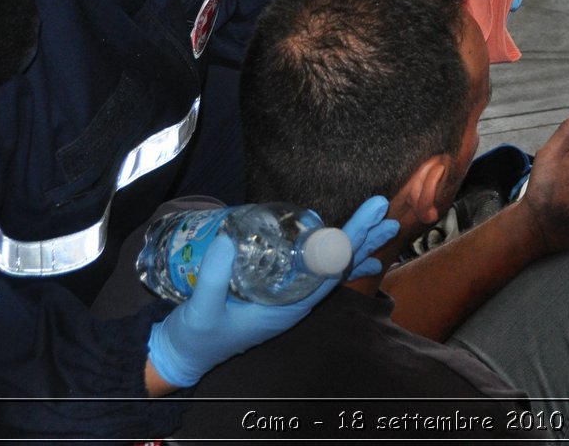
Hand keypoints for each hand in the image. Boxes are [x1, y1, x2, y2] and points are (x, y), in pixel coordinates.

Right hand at [146, 196, 398, 387]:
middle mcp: (294, 302)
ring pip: (329, 268)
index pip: (328, 271)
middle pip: (337, 266)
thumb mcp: (200, 308)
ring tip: (380, 223)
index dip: (349, 243)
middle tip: (384, 212)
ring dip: (354, 244)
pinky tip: (343, 243)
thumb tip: (229, 238)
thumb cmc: (195, 336)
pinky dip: (330, 254)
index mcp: (286, 307)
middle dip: (361, 238)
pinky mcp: (276, 293)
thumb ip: (213, 276)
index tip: (368, 221)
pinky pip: (312, 271)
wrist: (184, 356)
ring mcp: (287, 298)